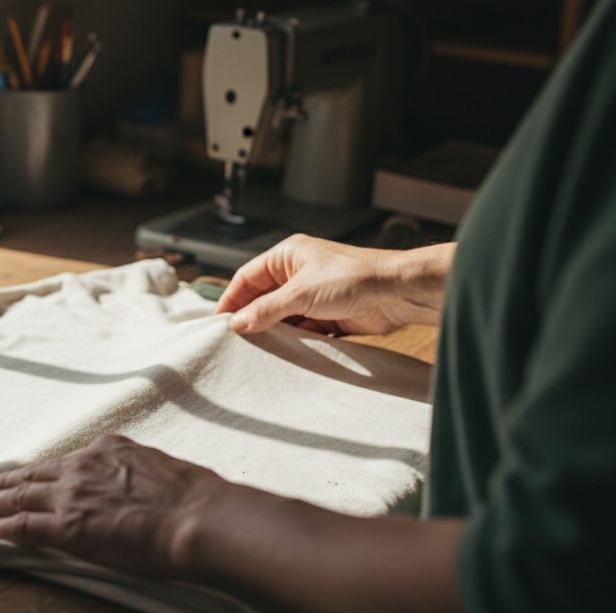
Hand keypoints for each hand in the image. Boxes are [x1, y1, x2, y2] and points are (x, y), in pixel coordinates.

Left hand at [0, 435, 236, 576]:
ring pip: (20, 496)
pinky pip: (21, 525)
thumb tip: (140, 488)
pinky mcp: (65, 526)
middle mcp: (83, 465)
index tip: (32, 474)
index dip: (44, 471)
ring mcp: (71, 495)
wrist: (196, 516)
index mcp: (108, 449)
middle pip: (35, 474)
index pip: (66, 462)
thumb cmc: (193, 500)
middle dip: (8, 481)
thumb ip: (137, 475)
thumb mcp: (160, 470)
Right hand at [216, 234, 453, 334]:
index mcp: (289, 256)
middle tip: (234, 340)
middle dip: (251, 317)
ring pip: (282, 316)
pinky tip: (283, 353)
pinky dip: (293, 340)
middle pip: (263, 297)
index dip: (231, 298)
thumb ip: (267, 310)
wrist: (397, 293)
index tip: (219, 322)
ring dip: (272, 331)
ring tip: (256, 350)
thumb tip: (238, 323)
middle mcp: (299, 272)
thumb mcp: (301, 294)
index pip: (248, 277)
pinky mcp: (328, 315)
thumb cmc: (353, 278)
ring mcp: (313, 294)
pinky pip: (302, 329)